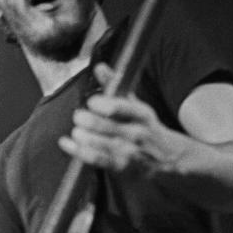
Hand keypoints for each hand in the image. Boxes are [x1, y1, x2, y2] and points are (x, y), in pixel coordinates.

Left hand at [57, 62, 188, 176]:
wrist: (167, 156)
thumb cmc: (144, 126)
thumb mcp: (135, 104)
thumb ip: (115, 85)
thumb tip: (99, 67)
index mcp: (142, 114)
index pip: (120, 107)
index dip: (102, 104)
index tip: (92, 102)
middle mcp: (137, 133)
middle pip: (105, 125)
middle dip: (86, 119)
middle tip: (79, 116)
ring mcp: (129, 151)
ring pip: (99, 143)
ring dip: (82, 135)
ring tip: (76, 130)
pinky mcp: (120, 166)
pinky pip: (95, 158)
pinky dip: (77, 150)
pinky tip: (65, 142)